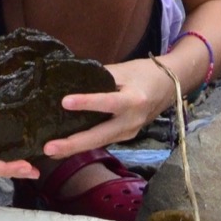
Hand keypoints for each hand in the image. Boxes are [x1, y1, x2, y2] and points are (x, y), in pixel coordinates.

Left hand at [44, 57, 177, 158]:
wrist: (171, 86)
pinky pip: (103, 141)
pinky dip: (85, 144)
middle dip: (73, 144)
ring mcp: (130, 132)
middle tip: (49, 148)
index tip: (64, 102)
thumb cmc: (145, 73)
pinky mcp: (126, 136)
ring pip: (100, 142)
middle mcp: (132, 121)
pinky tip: (66, 147)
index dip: (86, 102)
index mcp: (134, 100)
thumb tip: (69, 80)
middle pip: (100, 135)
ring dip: (75, 148)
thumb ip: (98, 77)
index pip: (107, 102)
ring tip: (51, 151)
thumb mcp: (123, 69)